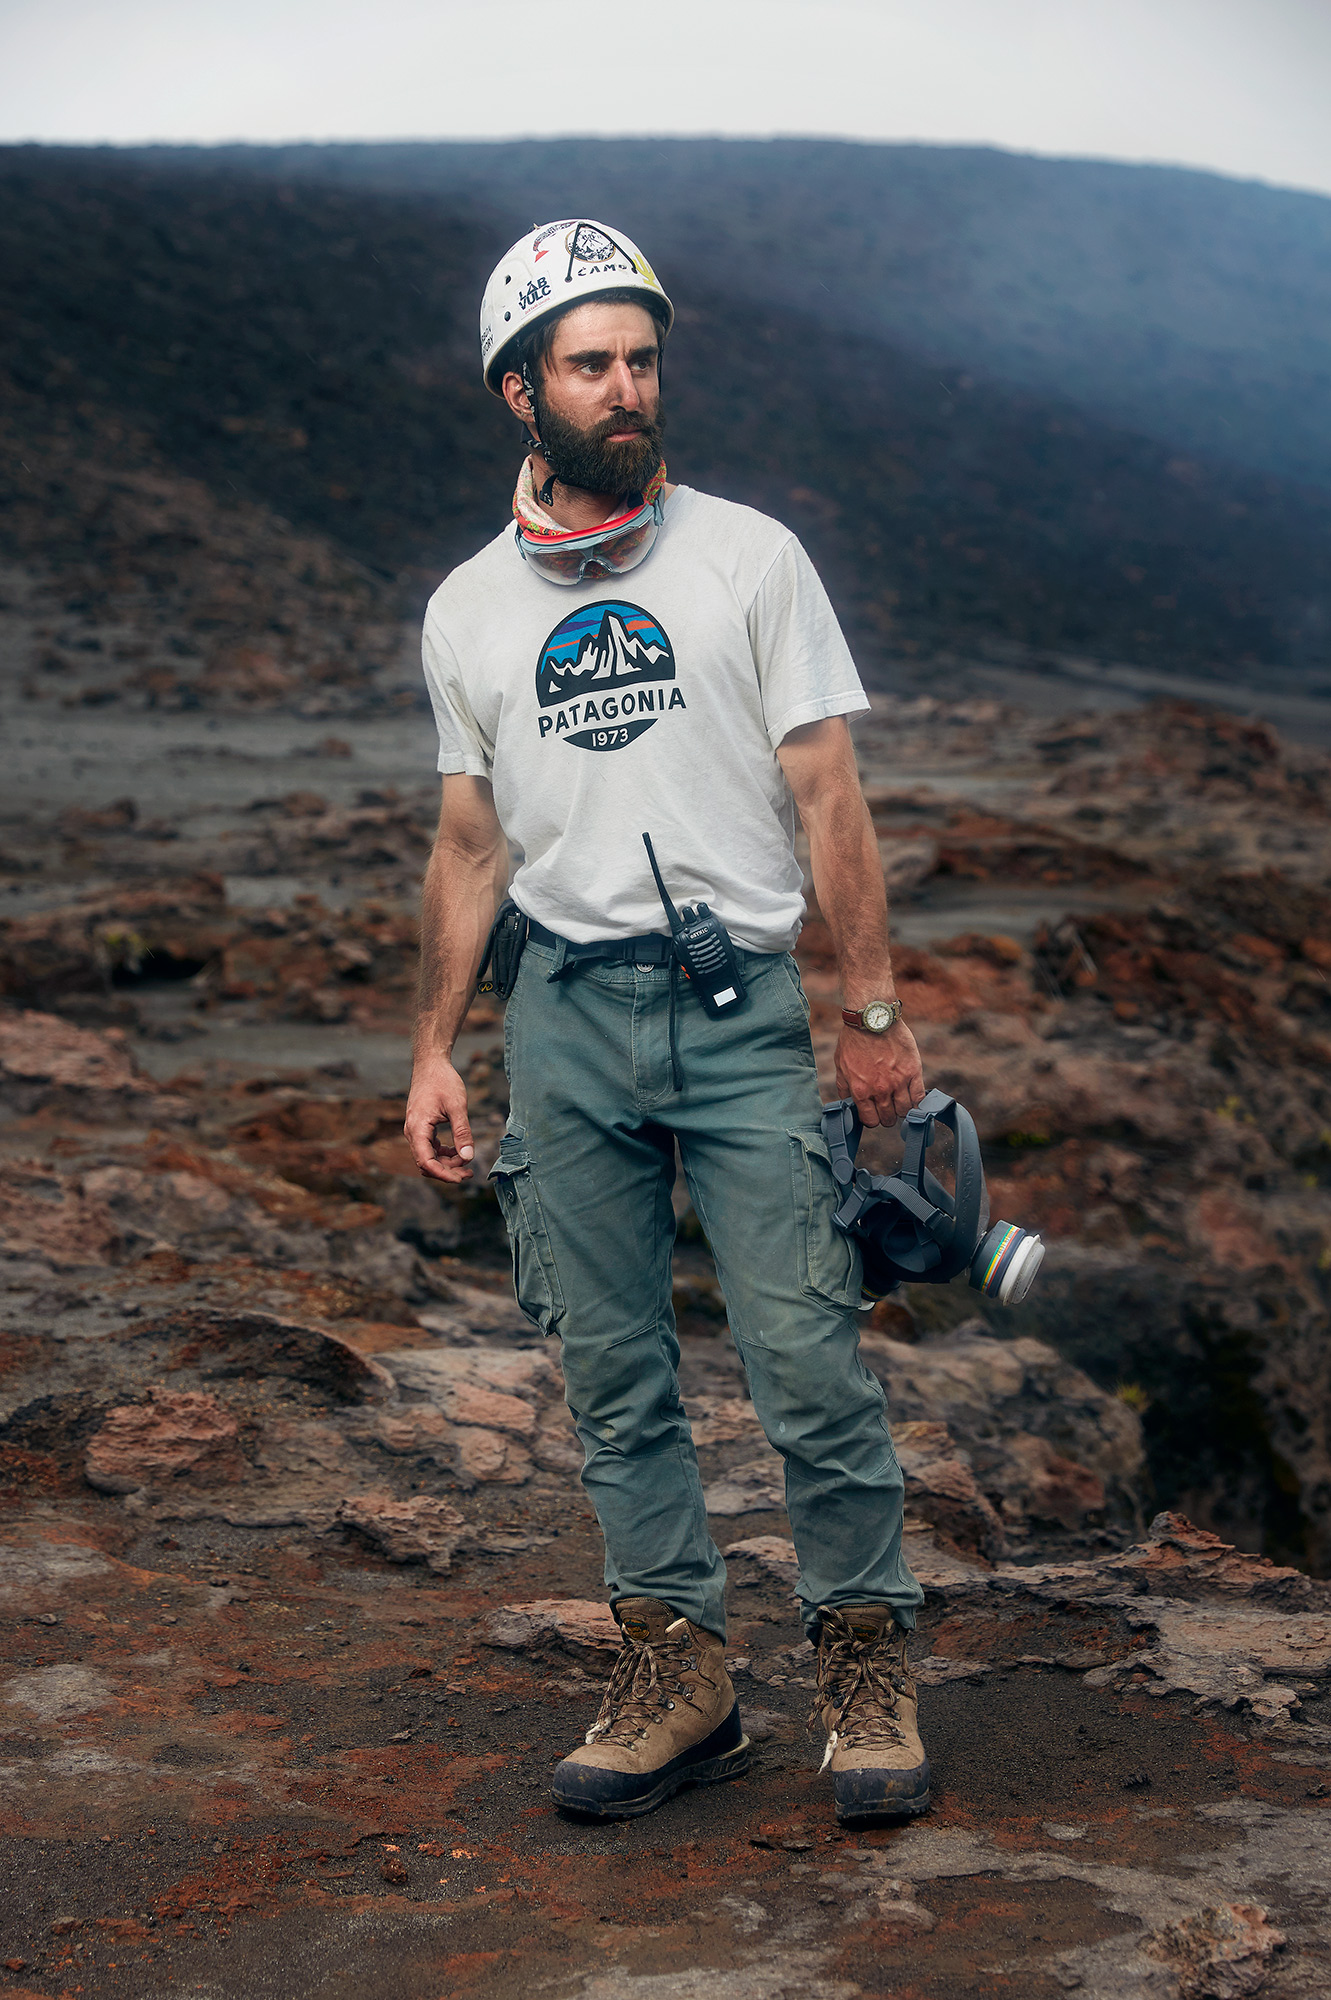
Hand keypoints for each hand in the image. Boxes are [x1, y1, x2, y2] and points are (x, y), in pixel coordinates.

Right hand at [404, 1055, 474, 1182]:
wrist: (431, 1064)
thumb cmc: (443, 1081)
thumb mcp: (457, 1106)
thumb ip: (463, 1132)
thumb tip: (468, 1157)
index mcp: (417, 1128)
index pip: (426, 1161)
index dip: (443, 1174)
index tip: (461, 1178)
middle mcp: (412, 1132)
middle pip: (426, 1163)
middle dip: (447, 1171)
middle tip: (469, 1174)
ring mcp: (415, 1130)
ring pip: (428, 1157)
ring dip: (446, 1163)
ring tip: (466, 1163)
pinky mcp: (420, 1127)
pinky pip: (429, 1148)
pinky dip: (443, 1153)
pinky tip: (458, 1151)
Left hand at [834, 1020, 925, 1128]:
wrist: (872, 1018)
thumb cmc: (854, 1040)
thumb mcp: (841, 1066)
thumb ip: (845, 1088)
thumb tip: (848, 1105)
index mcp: (860, 1091)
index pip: (870, 1121)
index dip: (872, 1119)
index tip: (874, 1112)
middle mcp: (880, 1090)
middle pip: (888, 1119)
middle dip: (887, 1116)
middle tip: (887, 1107)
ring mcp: (898, 1082)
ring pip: (905, 1111)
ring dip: (901, 1109)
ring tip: (899, 1100)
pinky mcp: (913, 1071)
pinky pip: (919, 1096)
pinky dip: (916, 1100)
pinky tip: (911, 1094)